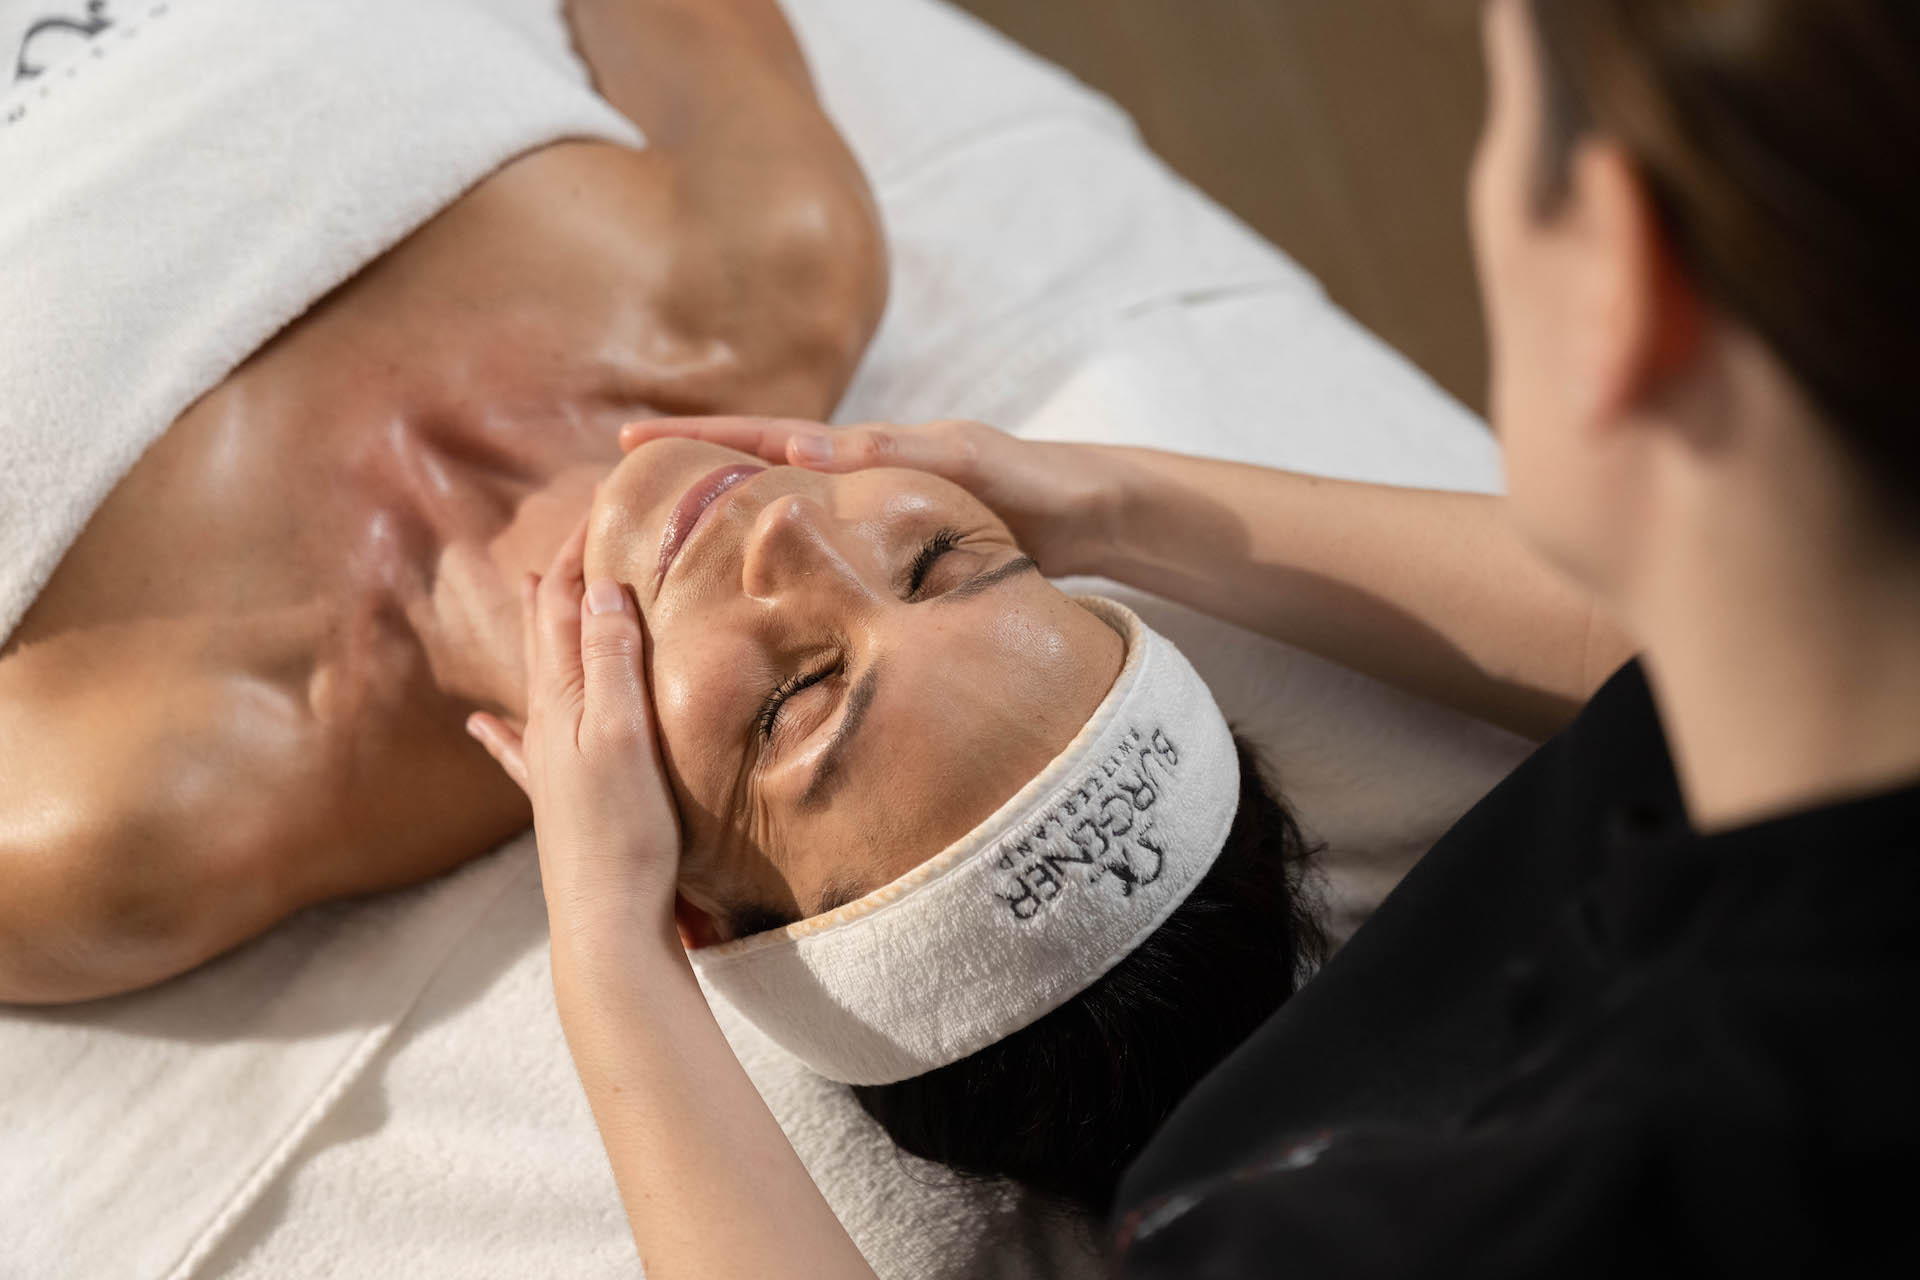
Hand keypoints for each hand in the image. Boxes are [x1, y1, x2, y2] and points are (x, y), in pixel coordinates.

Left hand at [466, 518, 682, 960]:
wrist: (606, 922)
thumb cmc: (623, 831)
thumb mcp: (625, 735)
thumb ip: (613, 662)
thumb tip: (603, 588)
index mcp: (566, 701)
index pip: (568, 608)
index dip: (581, 557)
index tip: (602, 509)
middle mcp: (548, 724)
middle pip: (549, 635)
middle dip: (562, 582)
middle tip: (578, 534)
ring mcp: (548, 763)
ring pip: (540, 679)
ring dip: (544, 633)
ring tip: (535, 592)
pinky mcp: (557, 802)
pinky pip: (521, 748)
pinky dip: (501, 726)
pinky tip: (482, 725)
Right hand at [619, 416, 1116, 576]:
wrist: (1097, 514)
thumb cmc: (1039, 486)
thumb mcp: (968, 464)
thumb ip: (892, 456)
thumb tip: (803, 443)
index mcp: (868, 454)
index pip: (765, 440)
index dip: (698, 443)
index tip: (630, 445)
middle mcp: (860, 480)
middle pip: (758, 474)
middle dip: (692, 480)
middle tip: (621, 501)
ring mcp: (874, 517)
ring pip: (782, 515)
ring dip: (726, 525)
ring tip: (664, 551)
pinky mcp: (896, 554)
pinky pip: (821, 551)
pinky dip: (779, 561)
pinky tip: (753, 594)